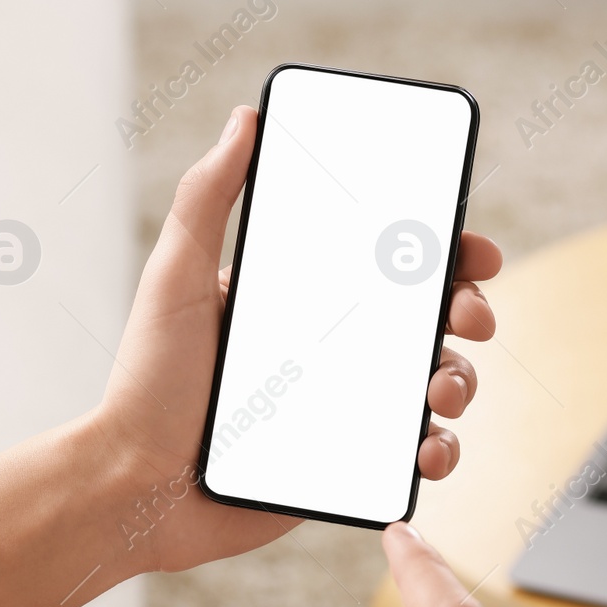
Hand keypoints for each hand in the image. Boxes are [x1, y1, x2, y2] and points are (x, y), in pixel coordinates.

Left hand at [94, 106, 502, 573]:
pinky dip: (439, 451)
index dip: (441, 250)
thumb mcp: (175, 278)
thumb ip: (206, 198)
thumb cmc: (147, 384)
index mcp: (299, 298)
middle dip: (467, 311)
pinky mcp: (344, 467)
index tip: (472, 248)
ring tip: (442, 391)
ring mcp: (341, 408)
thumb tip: (244, 119)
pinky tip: (430, 451)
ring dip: (460, 380)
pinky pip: (411, 455)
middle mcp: (328, 349)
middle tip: (472, 317)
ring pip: (432, 384)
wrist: (134, 488)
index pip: (386, 261)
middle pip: (426, 319)